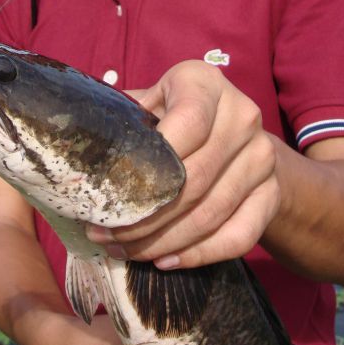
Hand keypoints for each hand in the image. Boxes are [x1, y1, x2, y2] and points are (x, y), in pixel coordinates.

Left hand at [87, 60, 280, 268]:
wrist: (238, 132)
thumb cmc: (175, 115)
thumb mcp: (150, 100)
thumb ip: (121, 115)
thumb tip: (71, 142)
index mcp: (204, 82)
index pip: (186, 124)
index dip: (152, 163)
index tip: (110, 191)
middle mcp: (241, 115)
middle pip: (194, 178)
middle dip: (144, 215)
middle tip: (104, 233)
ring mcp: (262, 156)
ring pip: (211, 213)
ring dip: (162, 241)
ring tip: (123, 249)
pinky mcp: (271, 194)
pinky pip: (238, 236)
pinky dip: (199, 255)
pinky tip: (165, 261)